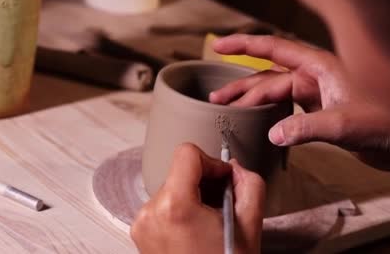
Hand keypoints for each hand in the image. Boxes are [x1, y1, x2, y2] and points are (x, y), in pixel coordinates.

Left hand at [130, 143, 264, 253]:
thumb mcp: (250, 224)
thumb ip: (249, 184)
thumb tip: (234, 167)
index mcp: (174, 206)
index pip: (187, 153)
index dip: (212, 162)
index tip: (226, 179)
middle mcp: (149, 212)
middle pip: (180, 173)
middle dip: (204, 184)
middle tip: (223, 206)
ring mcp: (141, 225)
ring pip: (171, 189)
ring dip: (193, 198)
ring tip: (210, 223)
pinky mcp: (140, 235)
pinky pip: (162, 208)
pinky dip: (181, 211)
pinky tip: (197, 232)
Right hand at [210, 35, 389, 173]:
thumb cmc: (385, 126)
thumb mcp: (343, 125)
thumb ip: (306, 129)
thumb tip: (273, 134)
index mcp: (321, 65)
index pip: (275, 48)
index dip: (245, 45)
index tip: (219, 45)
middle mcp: (317, 74)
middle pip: (269, 74)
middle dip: (242, 85)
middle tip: (217, 97)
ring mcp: (318, 91)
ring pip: (276, 90)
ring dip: (253, 99)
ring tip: (228, 108)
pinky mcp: (320, 109)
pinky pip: (286, 105)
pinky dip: (269, 111)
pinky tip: (258, 119)